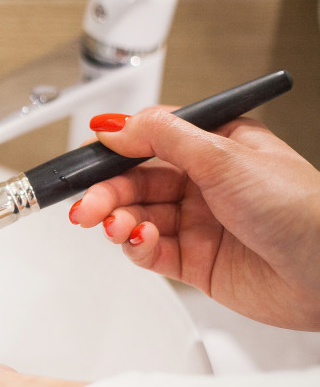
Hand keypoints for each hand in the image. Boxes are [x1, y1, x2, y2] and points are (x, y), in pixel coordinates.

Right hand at [70, 109, 319, 330]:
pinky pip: (150, 251)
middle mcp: (204, 183)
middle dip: (108, 193)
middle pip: (137, 182)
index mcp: (215, 147)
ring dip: (119, 220)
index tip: (89, 158)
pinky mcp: (194, 262)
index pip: (151, 141)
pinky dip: (138, 246)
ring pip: (138, 217)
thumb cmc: (300, 209)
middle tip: (88, 206)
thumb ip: (163, 137)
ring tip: (115, 226)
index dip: (117, 150)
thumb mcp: (224, 157)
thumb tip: (115, 124)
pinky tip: (140, 240)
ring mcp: (198, 223)